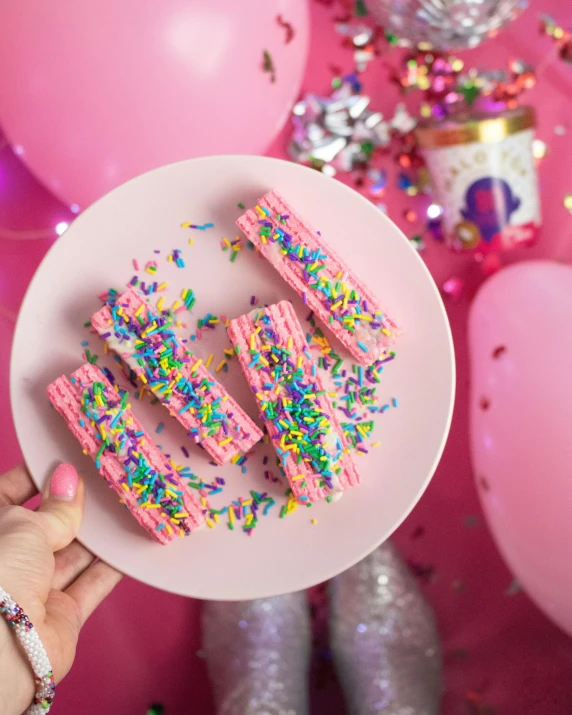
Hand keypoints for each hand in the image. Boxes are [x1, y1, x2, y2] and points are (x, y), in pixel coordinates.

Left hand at [0, 463, 121, 713]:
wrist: (2, 653)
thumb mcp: (23, 528)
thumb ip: (54, 507)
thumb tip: (68, 478)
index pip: (8, 495)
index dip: (35, 476)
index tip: (66, 459)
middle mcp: (9, 561)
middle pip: (46, 526)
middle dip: (73, 506)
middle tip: (105, 480)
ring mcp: (35, 590)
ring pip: (72, 554)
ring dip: (97, 534)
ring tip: (125, 504)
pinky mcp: (62, 616)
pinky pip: (91, 584)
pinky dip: (111, 566)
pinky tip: (132, 543)